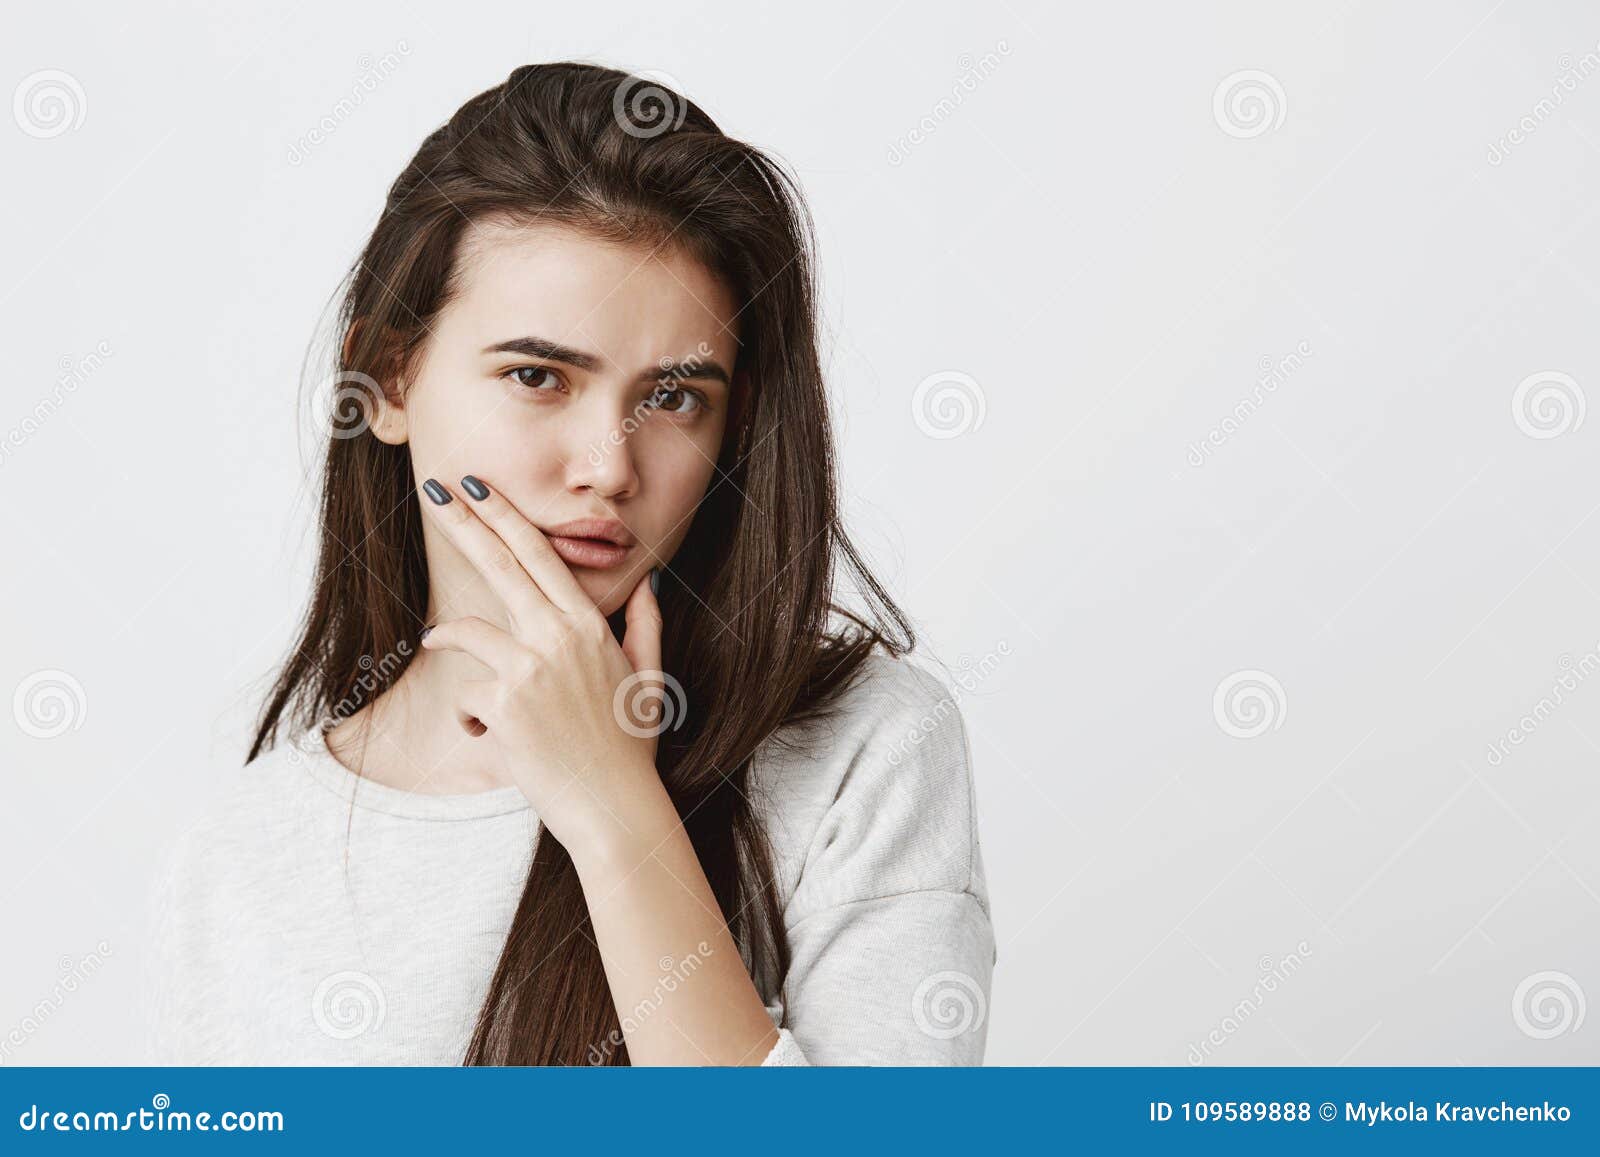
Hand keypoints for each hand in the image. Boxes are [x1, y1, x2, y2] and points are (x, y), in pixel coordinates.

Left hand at [416, 475, 673, 859]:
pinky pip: (465, 696)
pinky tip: (486, 735)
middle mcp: (559, 637)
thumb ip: (646, 625)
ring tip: (437, 641)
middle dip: (465, 522)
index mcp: (590, 626)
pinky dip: (469, 716)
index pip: (540, 556)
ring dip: (447, 636)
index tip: (479, 489)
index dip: (506, 517)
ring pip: (466, 630)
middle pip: (500, 564)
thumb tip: (649, 582)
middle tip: (436, 490)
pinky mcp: (503, 705)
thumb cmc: (630, 749)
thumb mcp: (649, 679)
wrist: (615, 808)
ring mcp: (529, 669)